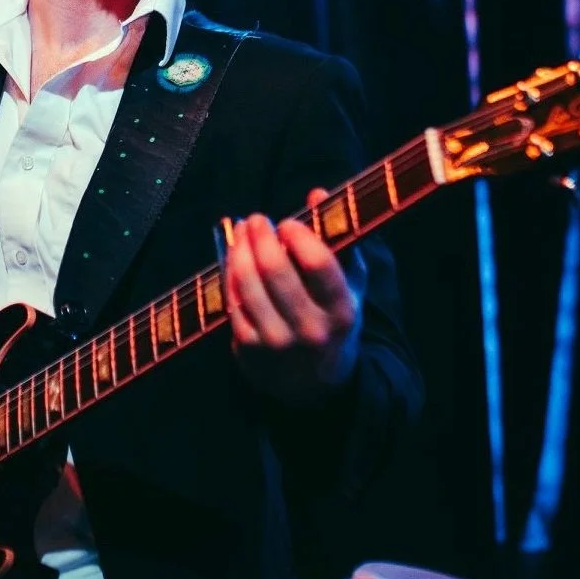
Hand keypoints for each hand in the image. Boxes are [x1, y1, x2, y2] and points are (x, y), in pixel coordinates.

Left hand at [223, 188, 364, 405]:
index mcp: (342, 311)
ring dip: (239, 250)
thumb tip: (317, 193)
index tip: (288, 223)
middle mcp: (310, 331)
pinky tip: (234, 259)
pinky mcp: (249, 351)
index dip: (298, 235)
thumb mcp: (348, 285)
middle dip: (261, 236)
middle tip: (257, 219)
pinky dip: (230, 275)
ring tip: (241, 231)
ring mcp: (277, 343)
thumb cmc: (333, 318)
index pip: (317, 264)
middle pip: (275, 270)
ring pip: (248, 284)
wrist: (315, 385)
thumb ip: (337, 238)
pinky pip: (232, 302)